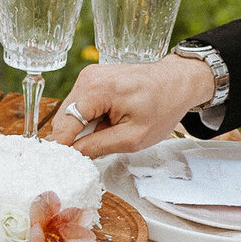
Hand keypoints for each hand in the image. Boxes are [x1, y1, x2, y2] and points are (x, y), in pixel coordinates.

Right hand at [48, 55, 213, 157]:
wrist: (178, 82)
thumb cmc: (162, 107)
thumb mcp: (132, 137)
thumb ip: (99, 146)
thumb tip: (73, 154)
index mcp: (96, 90)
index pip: (64, 124)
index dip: (63, 147)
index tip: (64, 166)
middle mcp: (88, 78)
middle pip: (64, 118)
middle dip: (75, 137)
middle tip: (94, 151)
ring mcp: (89, 75)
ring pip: (71, 112)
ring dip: (83, 128)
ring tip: (109, 132)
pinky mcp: (93, 77)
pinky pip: (80, 104)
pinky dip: (89, 117)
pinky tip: (108, 122)